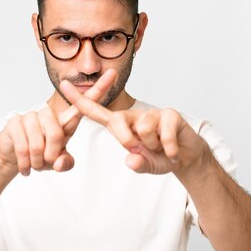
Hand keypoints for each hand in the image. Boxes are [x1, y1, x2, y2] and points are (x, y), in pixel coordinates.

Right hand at [0, 69, 117, 176]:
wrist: (12, 155)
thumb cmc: (39, 155)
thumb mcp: (56, 162)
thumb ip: (65, 163)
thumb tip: (60, 162)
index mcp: (65, 122)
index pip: (84, 104)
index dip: (98, 90)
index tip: (113, 74)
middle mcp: (49, 115)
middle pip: (57, 134)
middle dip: (51, 155)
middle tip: (46, 163)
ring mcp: (31, 116)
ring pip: (38, 143)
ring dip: (37, 161)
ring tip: (35, 164)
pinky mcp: (15, 122)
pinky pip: (23, 147)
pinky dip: (25, 162)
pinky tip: (25, 166)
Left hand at [59, 80, 210, 175]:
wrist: (187, 156)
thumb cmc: (160, 157)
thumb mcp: (146, 165)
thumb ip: (137, 165)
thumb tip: (131, 160)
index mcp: (121, 126)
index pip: (96, 112)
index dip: (80, 100)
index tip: (63, 85)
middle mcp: (134, 116)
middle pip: (117, 121)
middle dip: (126, 140)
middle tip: (140, 149)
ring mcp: (152, 113)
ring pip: (143, 130)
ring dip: (153, 147)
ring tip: (161, 148)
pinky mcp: (169, 114)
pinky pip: (163, 133)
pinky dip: (168, 148)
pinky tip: (172, 151)